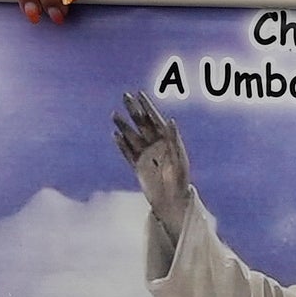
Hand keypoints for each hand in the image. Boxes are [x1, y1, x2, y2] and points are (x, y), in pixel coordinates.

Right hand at [107, 96, 200, 232]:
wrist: (173, 202)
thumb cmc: (180, 180)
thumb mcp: (179, 159)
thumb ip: (174, 139)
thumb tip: (170, 120)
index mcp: (167, 141)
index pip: (155, 119)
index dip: (147, 106)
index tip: (139, 94)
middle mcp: (156, 145)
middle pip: (142, 124)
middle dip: (134, 110)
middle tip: (125, 96)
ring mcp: (146, 156)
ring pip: (132, 137)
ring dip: (124, 125)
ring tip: (115, 114)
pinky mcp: (138, 168)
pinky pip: (128, 153)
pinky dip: (122, 145)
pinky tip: (115, 135)